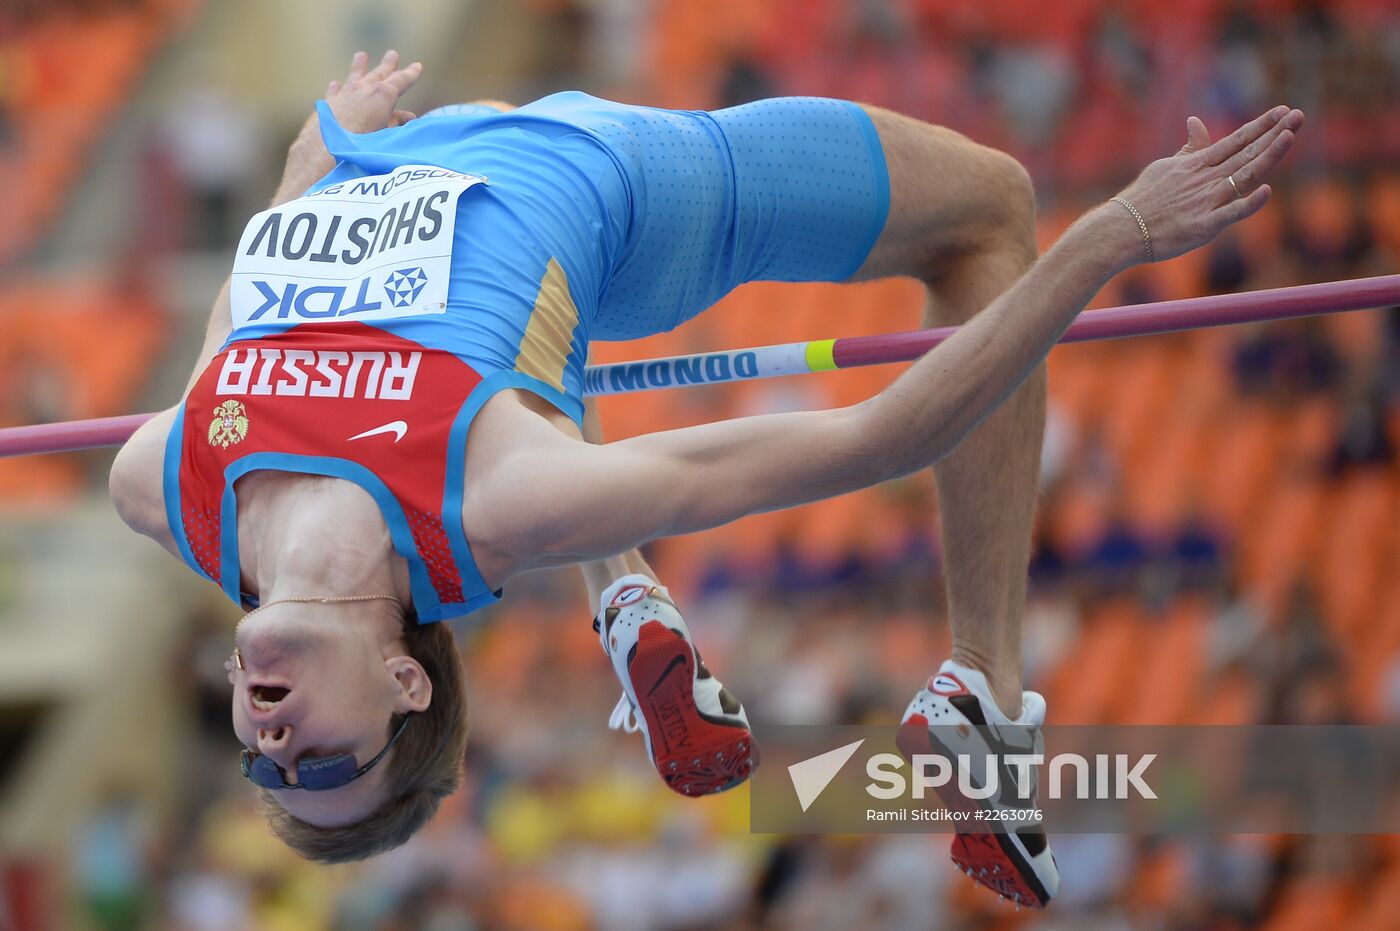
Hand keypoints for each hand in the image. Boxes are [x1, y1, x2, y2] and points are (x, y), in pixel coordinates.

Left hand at [322, 49, 422, 133]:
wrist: (330, 146)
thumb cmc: (365, 142)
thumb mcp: (388, 134)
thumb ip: (397, 122)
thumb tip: (408, 117)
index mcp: (384, 95)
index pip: (401, 80)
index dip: (410, 74)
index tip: (417, 66)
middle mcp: (365, 88)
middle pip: (379, 73)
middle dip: (388, 64)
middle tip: (393, 54)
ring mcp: (346, 93)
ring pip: (355, 75)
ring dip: (359, 66)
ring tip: (361, 55)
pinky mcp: (330, 103)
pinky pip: (335, 91)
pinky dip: (337, 88)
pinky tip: (335, 84)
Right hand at [1113, 105, 1304, 263]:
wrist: (1120, 229)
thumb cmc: (1141, 200)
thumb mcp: (1164, 167)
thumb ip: (1188, 149)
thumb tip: (1196, 122)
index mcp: (1196, 165)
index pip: (1235, 140)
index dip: (1261, 126)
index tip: (1283, 112)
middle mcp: (1205, 179)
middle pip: (1246, 154)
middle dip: (1274, 134)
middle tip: (1299, 116)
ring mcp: (1205, 202)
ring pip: (1243, 176)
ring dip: (1268, 156)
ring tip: (1289, 137)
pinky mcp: (1202, 227)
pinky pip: (1230, 214)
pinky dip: (1249, 204)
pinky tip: (1267, 191)